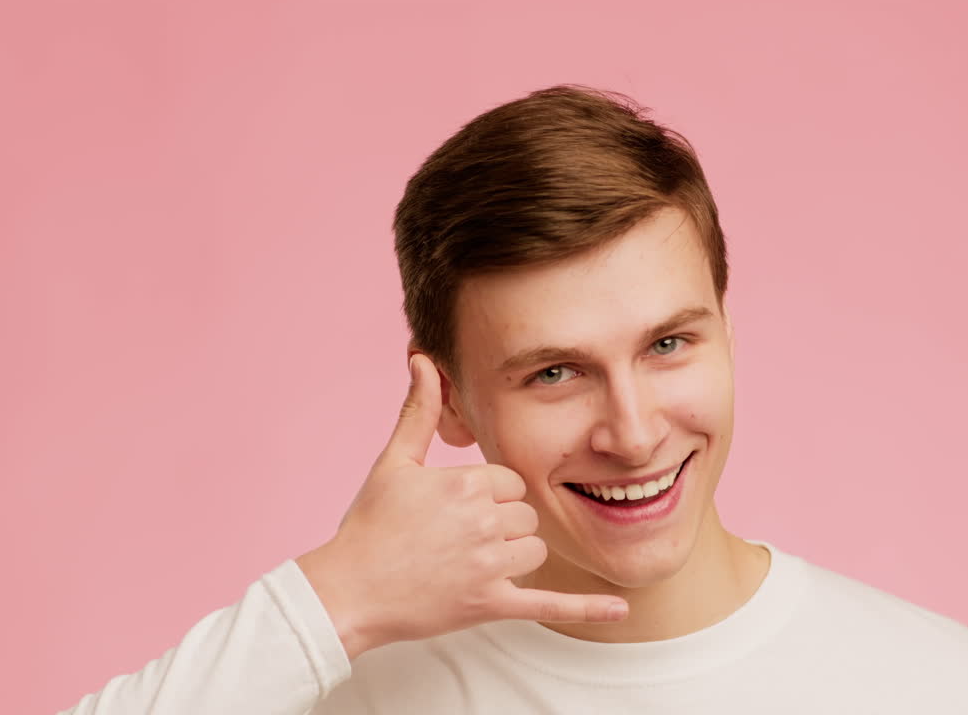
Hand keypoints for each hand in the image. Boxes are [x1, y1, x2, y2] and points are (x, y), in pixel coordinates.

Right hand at [295, 353, 627, 659]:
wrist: (346, 591)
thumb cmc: (369, 526)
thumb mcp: (394, 462)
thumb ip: (417, 410)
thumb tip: (423, 359)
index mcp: (465, 483)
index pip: (509, 481)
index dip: (487, 494)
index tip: (455, 508)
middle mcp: (481, 521)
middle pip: (525, 515)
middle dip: (501, 524)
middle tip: (456, 537)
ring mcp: (487, 565)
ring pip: (535, 549)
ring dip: (514, 555)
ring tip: (468, 561)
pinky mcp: (489, 603)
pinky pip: (548, 602)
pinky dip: (587, 607)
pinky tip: (621, 606)